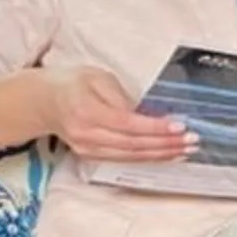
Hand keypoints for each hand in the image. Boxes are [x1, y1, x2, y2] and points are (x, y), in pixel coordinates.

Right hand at [42, 66, 196, 160]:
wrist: (44, 102)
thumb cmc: (73, 83)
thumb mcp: (96, 76)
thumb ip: (120, 95)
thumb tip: (144, 114)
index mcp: (86, 111)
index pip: (127, 124)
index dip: (155, 128)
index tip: (179, 126)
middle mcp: (86, 135)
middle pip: (132, 145)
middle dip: (165, 144)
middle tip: (192, 140)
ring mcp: (88, 149)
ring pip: (131, 156)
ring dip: (161, 154)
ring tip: (186, 149)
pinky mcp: (92, 156)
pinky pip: (125, 159)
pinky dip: (148, 158)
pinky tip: (167, 154)